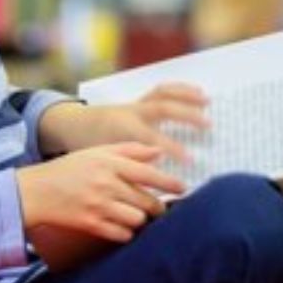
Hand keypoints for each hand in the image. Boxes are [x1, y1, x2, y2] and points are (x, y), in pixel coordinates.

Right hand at [16, 142, 186, 245]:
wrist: (35, 191)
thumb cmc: (69, 169)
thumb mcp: (97, 152)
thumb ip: (129, 150)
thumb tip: (159, 152)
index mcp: (109, 164)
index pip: (148, 174)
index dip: (169, 182)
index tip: (183, 188)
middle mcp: (106, 185)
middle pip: (146, 200)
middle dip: (157, 206)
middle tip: (160, 207)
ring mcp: (98, 206)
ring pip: (137, 218)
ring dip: (141, 219)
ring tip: (138, 215)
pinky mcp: (90, 225)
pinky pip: (121, 234)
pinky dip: (126, 232)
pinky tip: (123, 227)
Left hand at [48, 84, 210, 162]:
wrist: (74, 126)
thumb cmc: (90, 151)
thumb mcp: (106, 165)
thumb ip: (128, 175)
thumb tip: (151, 193)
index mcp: (122, 130)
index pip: (153, 139)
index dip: (173, 149)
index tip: (191, 160)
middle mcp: (132, 113)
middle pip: (163, 108)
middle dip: (187, 116)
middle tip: (208, 126)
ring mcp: (136, 104)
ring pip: (163, 94)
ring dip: (187, 96)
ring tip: (207, 101)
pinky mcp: (140, 100)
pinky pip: (162, 90)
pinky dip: (180, 89)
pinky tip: (197, 92)